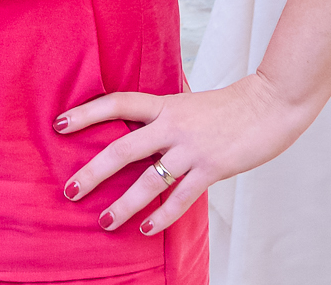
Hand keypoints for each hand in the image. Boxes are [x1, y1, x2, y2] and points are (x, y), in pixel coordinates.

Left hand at [55, 74, 310, 234]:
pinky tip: (146, 229)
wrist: (270, 104)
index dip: (87, 112)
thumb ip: (165, 111)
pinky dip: (162, 216)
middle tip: (71, 189)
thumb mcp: (189, 101)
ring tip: (104, 221)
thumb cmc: (230, 105)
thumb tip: (140, 115)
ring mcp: (192, 148)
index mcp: (165, 105)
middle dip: (94, 172)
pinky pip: (181, 198)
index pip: (117, 103)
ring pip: (149, 180)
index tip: (59, 125)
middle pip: (123, 149)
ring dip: (124, 204)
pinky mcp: (212, 168)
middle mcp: (172, 125)